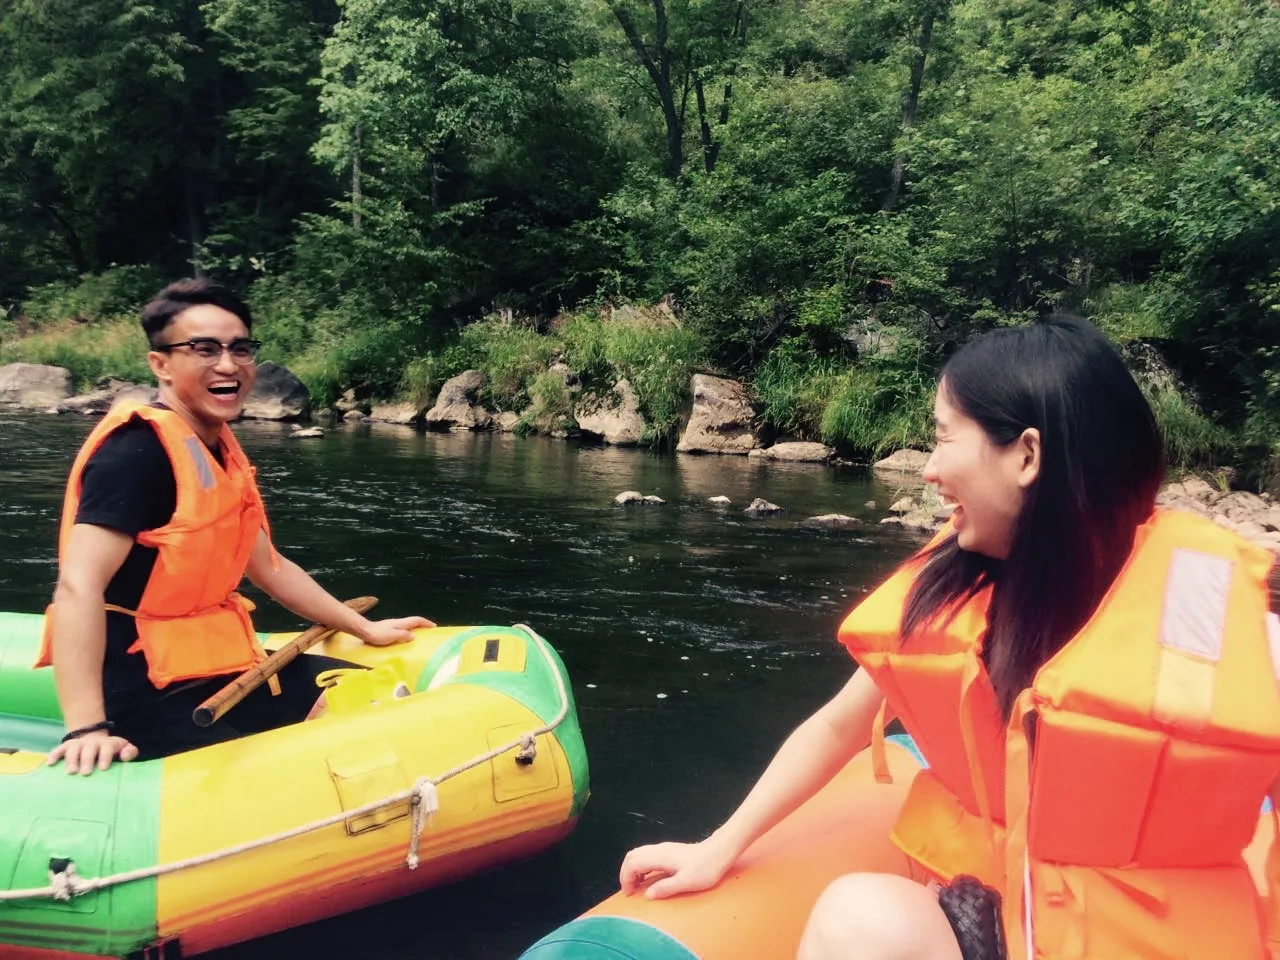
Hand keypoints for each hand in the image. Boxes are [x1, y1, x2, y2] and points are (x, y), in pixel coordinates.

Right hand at [46, 730, 138, 774]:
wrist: (95, 739)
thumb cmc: (111, 751)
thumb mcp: (123, 749)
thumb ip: (129, 752)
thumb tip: (126, 756)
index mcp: (107, 744)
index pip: (107, 748)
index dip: (105, 757)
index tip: (103, 768)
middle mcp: (92, 743)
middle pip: (89, 749)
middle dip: (87, 760)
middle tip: (86, 773)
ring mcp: (78, 744)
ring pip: (73, 749)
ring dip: (71, 759)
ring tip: (70, 772)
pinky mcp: (66, 746)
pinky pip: (59, 749)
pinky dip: (54, 755)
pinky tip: (50, 763)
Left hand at [358, 615, 434, 646]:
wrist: (363, 631)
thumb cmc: (378, 634)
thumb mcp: (392, 635)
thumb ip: (403, 635)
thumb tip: (413, 636)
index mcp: (401, 623)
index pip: (417, 620)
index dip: (426, 622)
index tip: (434, 626)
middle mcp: (398, 622)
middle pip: (413, 621)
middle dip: (422, 625)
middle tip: (428, 631)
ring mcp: (392, 625)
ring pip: (407, 625)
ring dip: (414, 628)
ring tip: (418, 636)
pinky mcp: (387, 629)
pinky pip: (401, 629)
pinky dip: (407, 632)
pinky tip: (404, 639)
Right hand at [619, 838, 736, 899]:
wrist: (720, 852)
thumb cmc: (706, 868)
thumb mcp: (687, 882)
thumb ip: (666, 888)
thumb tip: (648, 894)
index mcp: (660, 857)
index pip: (633, 863)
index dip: (626, 878)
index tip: (630, 894)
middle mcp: (659, 850)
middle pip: (632, 856)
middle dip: (626, 873)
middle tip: (630, 891)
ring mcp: (664, 848)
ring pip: (639, 854)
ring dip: (633, 869)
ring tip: (637, 886)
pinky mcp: (669, 851)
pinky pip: (647, 855)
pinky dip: (641, 866)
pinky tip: (649, 878)